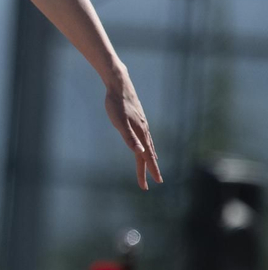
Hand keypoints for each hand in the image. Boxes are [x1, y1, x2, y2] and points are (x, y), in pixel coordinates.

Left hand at [104, 68, 161, 190]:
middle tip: (154, 183)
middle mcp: (144, 131)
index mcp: (140, 133)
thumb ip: (128, 138)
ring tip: (152, 169)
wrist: (119, 85)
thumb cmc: (116, 104)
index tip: (153, 184)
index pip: (146, 157)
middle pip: (148, 155)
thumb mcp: (119, 122)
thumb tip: (139, 152)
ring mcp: (142, 126)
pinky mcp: (138, 121)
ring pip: (148, 147)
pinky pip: (146, 139)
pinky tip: (146, 148)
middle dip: (150, 170)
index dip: (149, 171)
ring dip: (149, 159)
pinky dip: (148, 147)